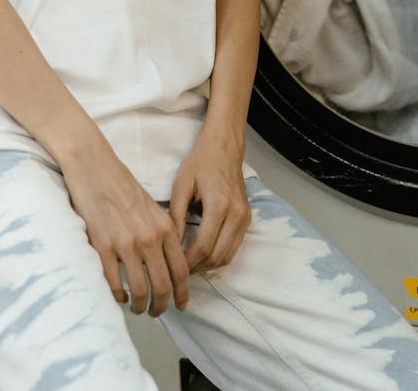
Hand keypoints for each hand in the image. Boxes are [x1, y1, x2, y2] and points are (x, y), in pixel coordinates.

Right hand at [61, 144, 189, 316]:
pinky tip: (119, 296)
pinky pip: (114, 284)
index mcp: (164, 226)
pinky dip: (118, 297)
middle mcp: (149, 237)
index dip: (183, 294)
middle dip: (161, 306)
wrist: (94, 167)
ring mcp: (125, 243)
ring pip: (140, 291)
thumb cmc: (121, 185)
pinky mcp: (102, 246)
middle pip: (163, 286)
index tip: (182, 305)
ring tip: (138, 308)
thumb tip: (167, 266)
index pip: (181, 270)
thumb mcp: (152, 207)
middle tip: (157, 313)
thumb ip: (162, 234)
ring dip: (140, 306)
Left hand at [169, 129, 250, 273]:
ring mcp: (244, 217)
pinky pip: (234, 247)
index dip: (187, 262)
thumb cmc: (200, 162)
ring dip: (208, 266)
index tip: (172, 267)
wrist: (224, 147)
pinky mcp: (247, 218)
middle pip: (217, 256)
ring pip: (228, 256)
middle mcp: (236, 214)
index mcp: (219, 205)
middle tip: (177, 272)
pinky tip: (202, 255)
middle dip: (197, 268)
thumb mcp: (181, 186)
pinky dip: (219, 256)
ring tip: (188, 266)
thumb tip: (171, 246)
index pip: (203, 246)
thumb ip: (176, 217)